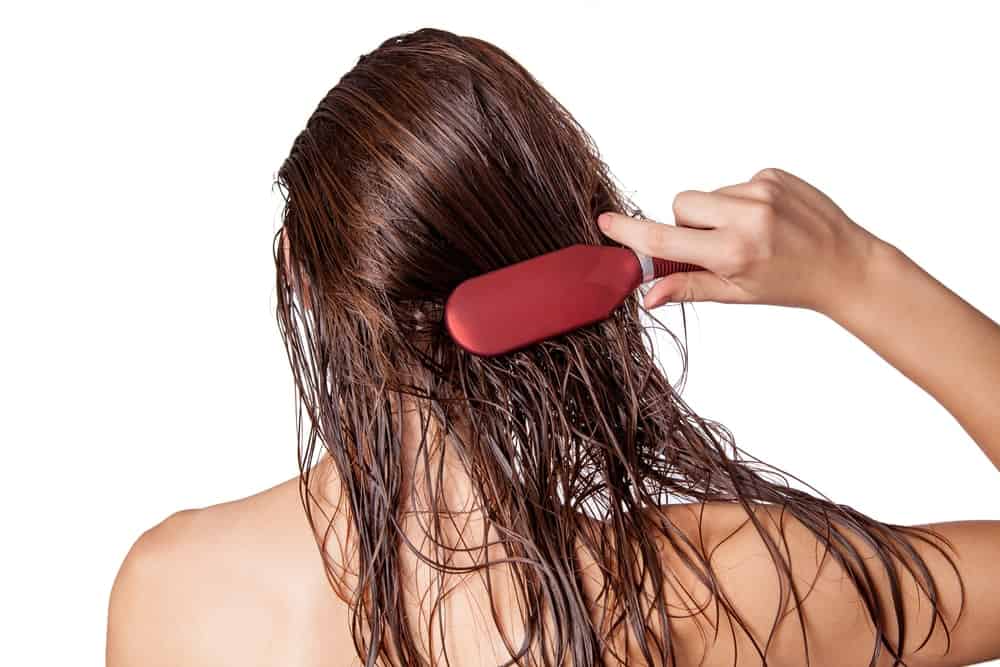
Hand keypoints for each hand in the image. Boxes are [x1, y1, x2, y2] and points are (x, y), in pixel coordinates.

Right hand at [597, 168, 884, 315]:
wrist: (846, 264)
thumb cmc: (791, 283)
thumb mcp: (737, 294)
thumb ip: (688, 287)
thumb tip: (647, 295)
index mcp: (734, 252)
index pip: (665, 239)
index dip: (630, 231)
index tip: (606, 222)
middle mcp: (747, 216)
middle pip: (681, 204)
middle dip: (686, 223)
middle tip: (712, 245)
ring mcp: (762, 190)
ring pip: (707, 194)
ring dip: (715, 213)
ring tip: (748, 234)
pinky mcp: (773, 174)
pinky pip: (733, 184)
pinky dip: (739, 201)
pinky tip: (765, 219)